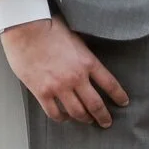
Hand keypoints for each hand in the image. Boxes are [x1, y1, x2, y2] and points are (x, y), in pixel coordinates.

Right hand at [0, 18, 129, 126]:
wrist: (25, 28)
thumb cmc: (48, 26)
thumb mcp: (75, 37)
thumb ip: (84, 52)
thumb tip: (87, 59)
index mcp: (87, 62)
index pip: (110, 84)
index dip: (119, 95)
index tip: (123, 102)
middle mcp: (76, 77)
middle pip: (96, 104)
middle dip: (103, 116)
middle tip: (106, 122)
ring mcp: (59, 87)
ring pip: (77, 112)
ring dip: (84, 119)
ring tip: (87, 120)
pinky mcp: (42, 92)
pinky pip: (55, 113)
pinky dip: (62, 118)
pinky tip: (64, 117)